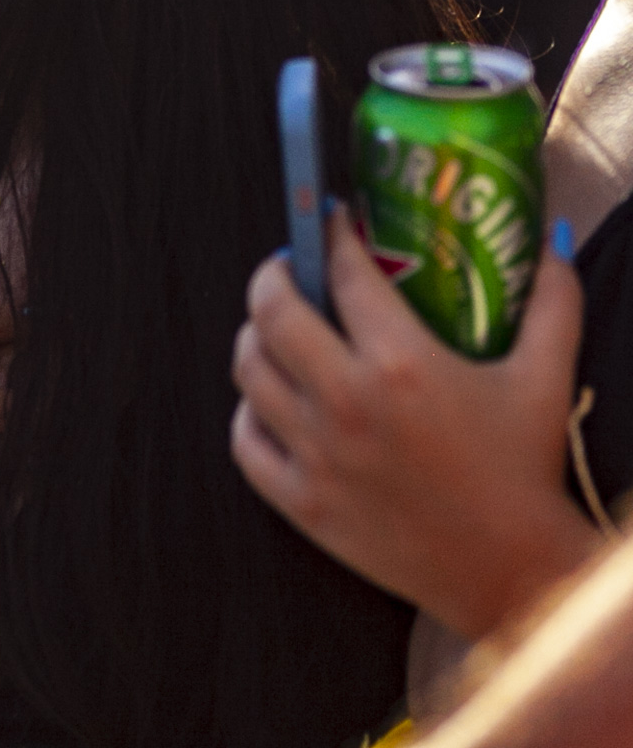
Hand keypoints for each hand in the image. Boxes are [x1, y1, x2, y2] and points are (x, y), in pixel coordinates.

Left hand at [231, 206, 600, 638]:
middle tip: (290, 266)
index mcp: (402, 364)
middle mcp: (349, 404)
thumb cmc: (525, 473)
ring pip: (249, 370)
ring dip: (255, 335)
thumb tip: (550, 243)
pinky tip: (271, 399)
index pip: (344, 272)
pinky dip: (249, 413)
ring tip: (276, 325)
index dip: (332, 234)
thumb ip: (551, 300)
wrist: (513, 573)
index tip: (333, 221)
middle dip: (274, 273)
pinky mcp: (304, 504)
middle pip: (272, 311)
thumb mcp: (546, 375)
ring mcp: (319, 456)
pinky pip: (245, 442)